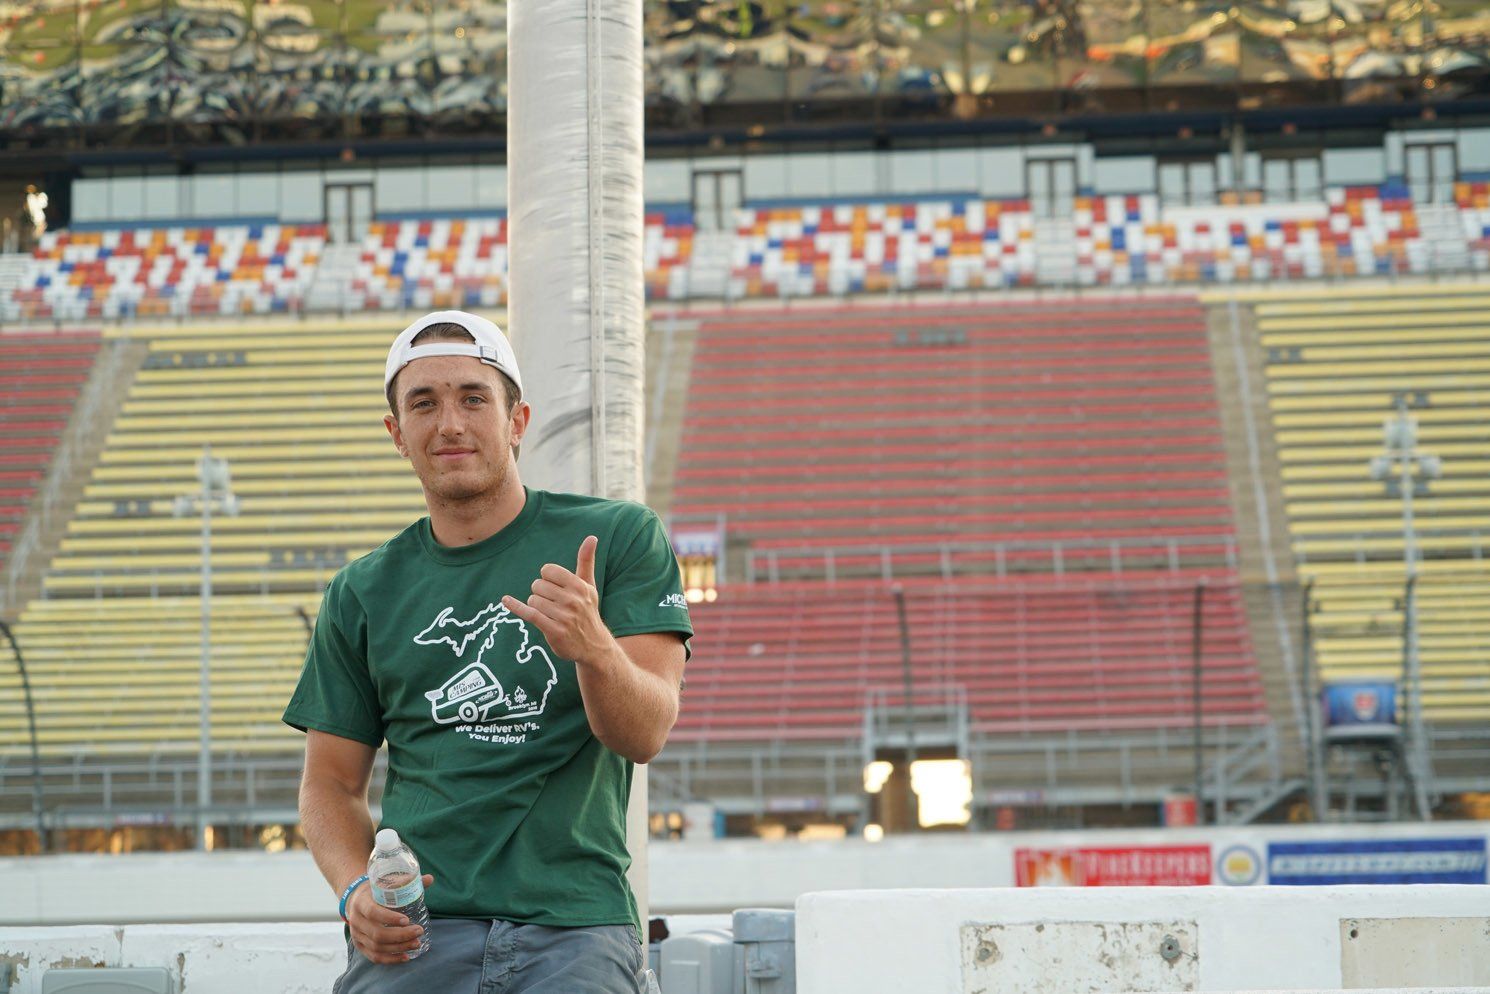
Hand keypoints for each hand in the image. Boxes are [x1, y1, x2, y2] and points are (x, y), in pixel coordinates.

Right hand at [346, 874, 433, 964]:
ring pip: (377, 947)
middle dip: (400, 935)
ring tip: (417, 943)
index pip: (373, 912)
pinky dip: (391, 959)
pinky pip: (374, 957)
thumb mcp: (386, 883)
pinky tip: (406, 957)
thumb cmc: (376, 890)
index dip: (389, 918)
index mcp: (361, 902)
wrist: (356, 899)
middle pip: (377, 934)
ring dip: (399, 947)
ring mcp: (357, 935)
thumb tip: (429, 879)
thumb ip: (406, 882)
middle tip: (419, 931)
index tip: (407, 920)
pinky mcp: (360, 946)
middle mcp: (356, 920)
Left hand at [502, 535, 611, 665]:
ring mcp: (563, 616)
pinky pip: (529, 614)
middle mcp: (573, 600)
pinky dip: (515, 606)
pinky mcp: (554, 630)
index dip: (547, 579)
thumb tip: (592, 537)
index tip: (555, 588)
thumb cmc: (587, 611)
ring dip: (536, 606)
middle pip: (538, 585)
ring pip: (533, 600)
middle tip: (553, 605)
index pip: (548, 571)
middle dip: (540, 593)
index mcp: (579, 586)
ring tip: (549, 614)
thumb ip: (586, 560)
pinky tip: (505, 600)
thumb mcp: (589, 585)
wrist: (593, 646)